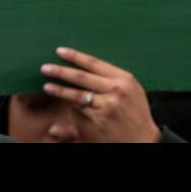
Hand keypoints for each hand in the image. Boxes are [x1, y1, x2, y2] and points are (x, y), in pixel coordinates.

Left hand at [42, 46, 161, 142]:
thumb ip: (111, 78)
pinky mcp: (99, 121)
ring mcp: (107, 107)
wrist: (145, 140)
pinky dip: (75, 110)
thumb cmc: (136, 113)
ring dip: (59, 90)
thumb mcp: (131, 90)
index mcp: (124, 79)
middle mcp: (116, 90)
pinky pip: (81, 112)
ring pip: (78, 96)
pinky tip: (70, 109)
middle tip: (45, 68)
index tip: (59, 51)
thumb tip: (83, 65)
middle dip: (60, 72)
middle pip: (81, 77)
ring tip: (47, 87)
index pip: (94, 64)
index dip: (75, 56)